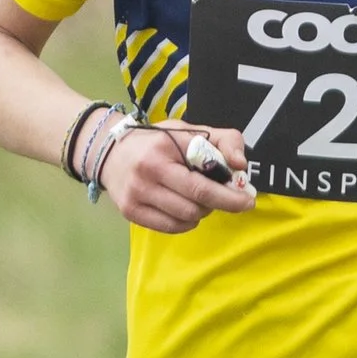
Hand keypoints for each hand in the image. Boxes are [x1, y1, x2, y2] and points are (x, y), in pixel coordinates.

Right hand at [102, 119, 256, 234]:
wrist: (109, 152)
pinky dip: (186, 222)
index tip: (247, 198)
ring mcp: (137, 194)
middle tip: (232, 201)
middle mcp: (148, 172)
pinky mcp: (130, 211)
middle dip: (221, 204)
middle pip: (196, 202)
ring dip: (203, 212)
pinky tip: (186, 209)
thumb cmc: (157, 142)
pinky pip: (170, 227)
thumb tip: (240, 165)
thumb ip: (222, 140)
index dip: (229, 194)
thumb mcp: (188, 130)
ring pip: (186, 217)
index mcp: (165, 148)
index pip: (202, 180)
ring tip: (201, 199)